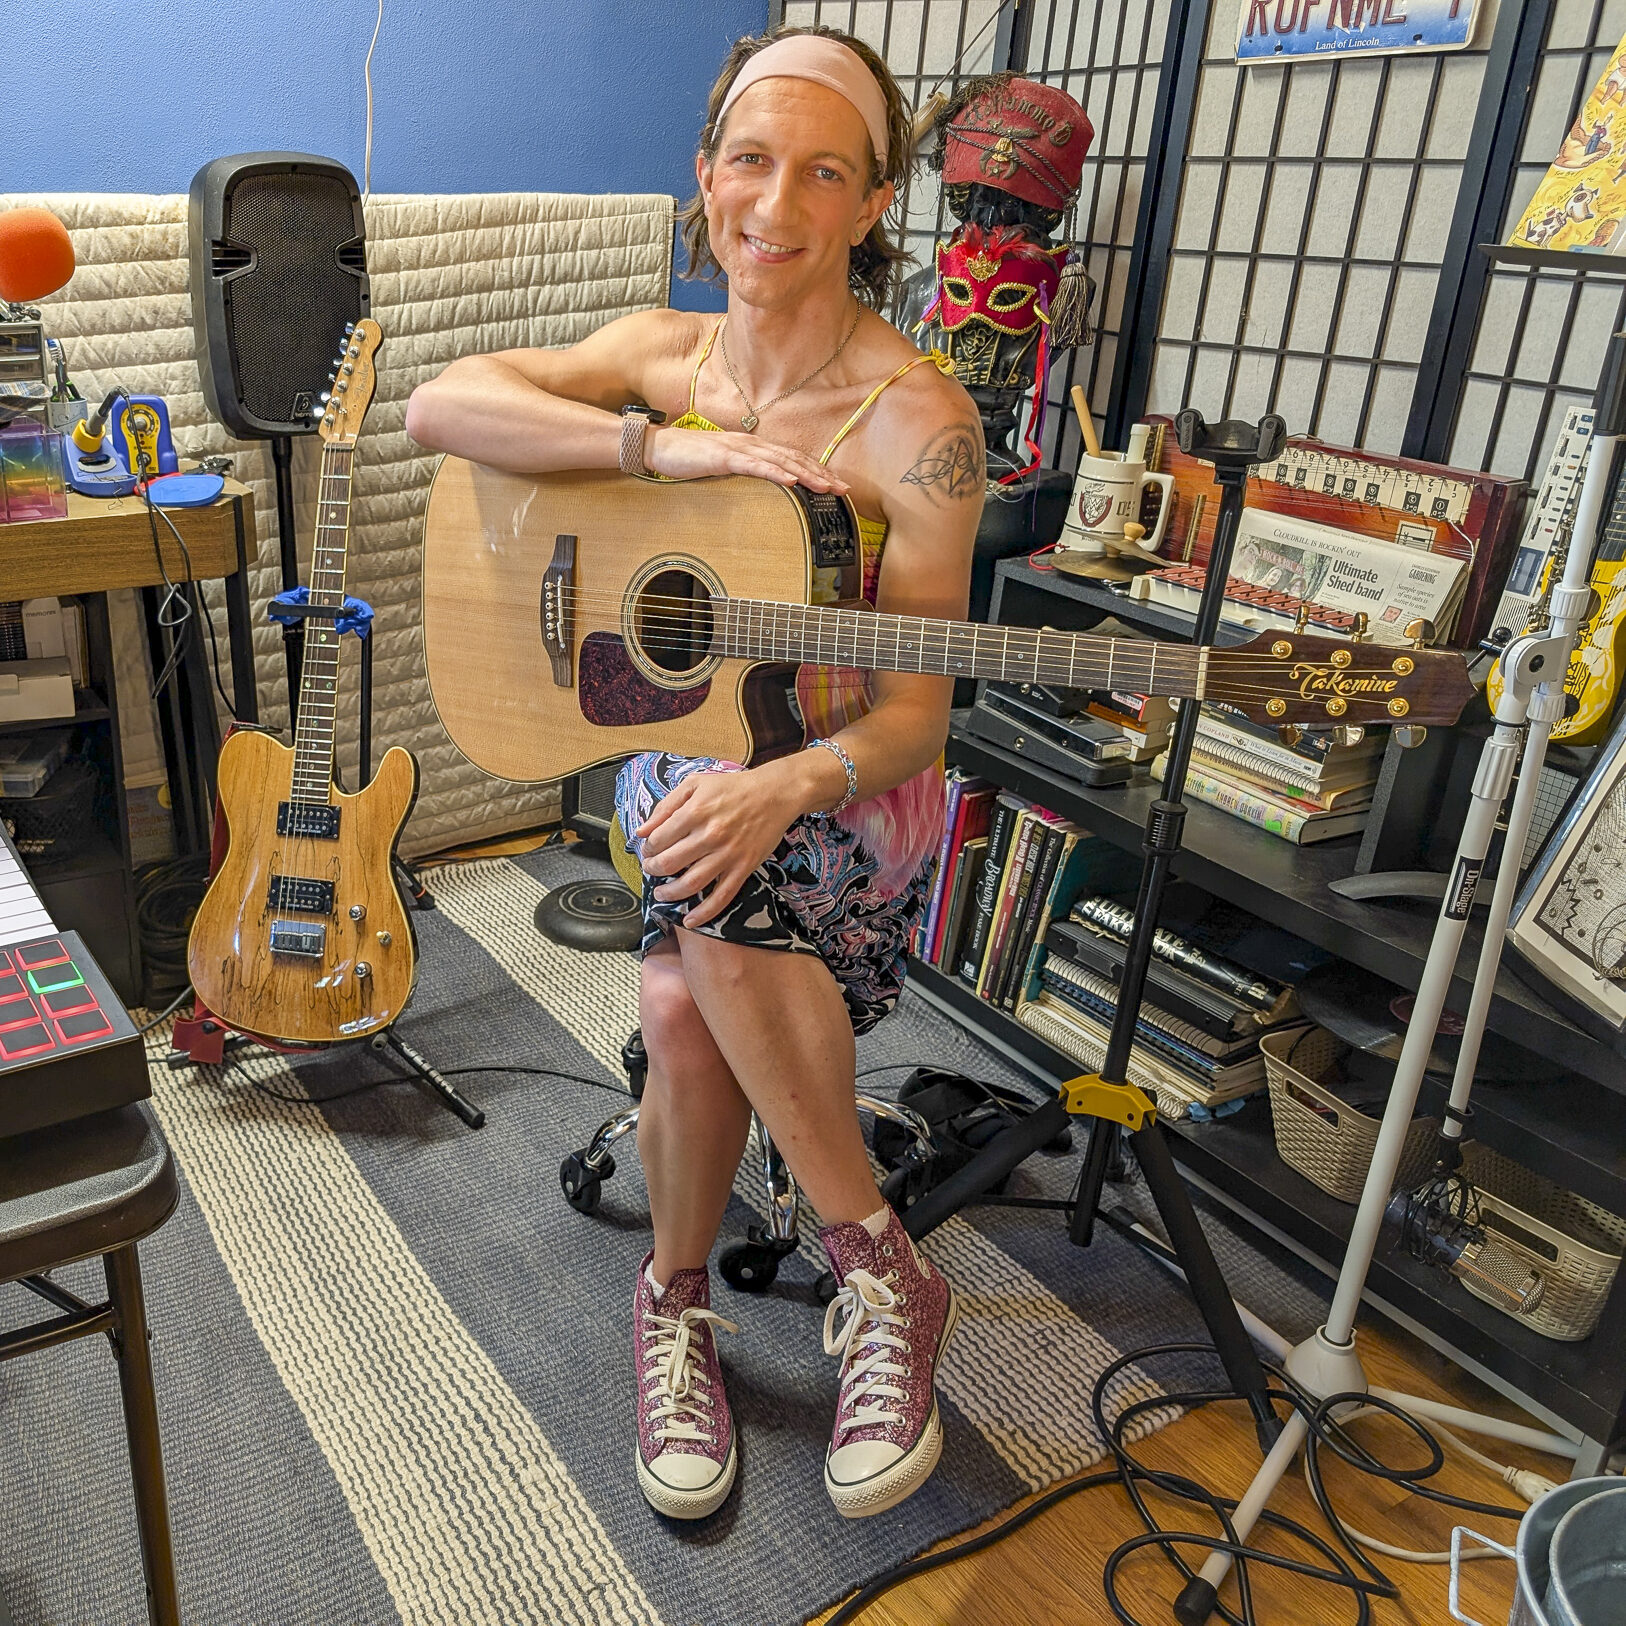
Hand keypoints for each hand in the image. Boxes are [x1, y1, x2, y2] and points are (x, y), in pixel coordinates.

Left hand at [635, 766, 801, 928]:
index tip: (649, 849)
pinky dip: (704, 912)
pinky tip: (690, 920)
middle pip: (669, 863)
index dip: (648, 847)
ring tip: (661, 893)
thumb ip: (666, 805)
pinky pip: (722, 896)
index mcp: (695, 812)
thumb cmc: (734, 787)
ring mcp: (728, 854)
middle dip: (653, 870)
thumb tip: (641, 831)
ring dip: (670, 893)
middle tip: (650, 869)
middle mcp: (710, 835)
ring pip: (690, 884)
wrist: (775, 794)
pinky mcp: (743, 867)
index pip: (659, 838)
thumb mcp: (695, 784)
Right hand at [644, 425, 848, 493]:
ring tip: (826, 486)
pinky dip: (775, 472)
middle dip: (821, 474)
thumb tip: (762, 487)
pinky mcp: (724, 457)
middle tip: (843, 489)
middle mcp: (751, 444)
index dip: (816, 470)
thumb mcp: (723, 469)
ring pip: (780, 461)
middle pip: (794, 458)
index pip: (791, 459)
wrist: (660, 447)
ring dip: (806, 473)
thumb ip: (744, 474)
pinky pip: (755, 465)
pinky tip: (791, 480)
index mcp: (752, 448)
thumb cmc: (688, 460)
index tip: (835, 485)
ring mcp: (739, 449)